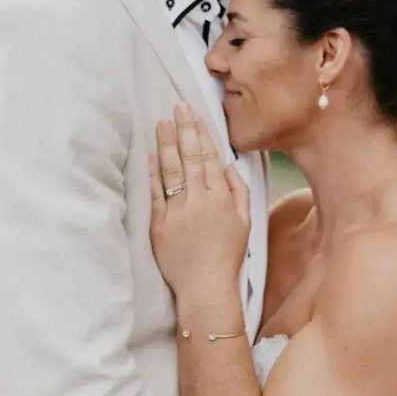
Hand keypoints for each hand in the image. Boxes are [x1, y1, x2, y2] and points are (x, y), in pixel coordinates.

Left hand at [149, 103, 248, 298]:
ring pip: (171, 171)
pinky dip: (153, 173)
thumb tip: (228, 165)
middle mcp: (200, 201)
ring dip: (166, 144)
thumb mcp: (245, 222)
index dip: (200, 133)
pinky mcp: (159, 226)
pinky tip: (150, 155)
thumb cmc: (228, 256)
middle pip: (189, 158)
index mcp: (221, 198)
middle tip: (176, 107)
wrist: (206, 288)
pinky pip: (156, 194)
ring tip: (161, 123)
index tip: (193, 114)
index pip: (209, 157)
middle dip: (183, 130)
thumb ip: (238, 191)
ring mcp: (178, 213)